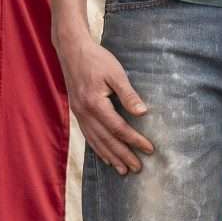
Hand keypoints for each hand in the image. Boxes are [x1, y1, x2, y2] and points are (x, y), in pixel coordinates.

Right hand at [58, 36, 153, 173]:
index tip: (149, 149)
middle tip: (137, 168)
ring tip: (123, 170)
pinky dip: (97, 148)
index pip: (119, 129)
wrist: (72, 50)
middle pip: (106, 140)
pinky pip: (87, 135)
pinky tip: (104, 156)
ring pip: (95, 141)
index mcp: (95, 104)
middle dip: (123, 155)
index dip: (134, 141)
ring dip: (110, 157)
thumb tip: (142, 113)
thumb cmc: (97, 59)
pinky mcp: (77, 112)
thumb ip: (128, 94)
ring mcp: (78, 114)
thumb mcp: (116, 74)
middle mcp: (84, 113)